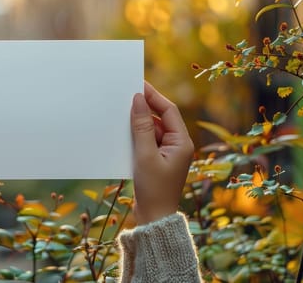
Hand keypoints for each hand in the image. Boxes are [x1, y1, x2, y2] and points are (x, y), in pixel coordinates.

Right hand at [130, 81, 193, 224]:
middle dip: (145, 107)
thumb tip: (138, 100)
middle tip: (126, 95)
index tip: (137, 85)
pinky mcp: (157, 161)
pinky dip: (136, 136)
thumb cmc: (153, 189)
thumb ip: (142, 126)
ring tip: (120, 113)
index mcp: (182, 142)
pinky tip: (122, 133)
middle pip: (161, 118)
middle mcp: (177, 145)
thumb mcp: (145, 155)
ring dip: (139, 122)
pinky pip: (147, 141)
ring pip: (152, 129)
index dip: (154, 96)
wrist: (154, 218)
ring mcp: (167, 153)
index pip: (169, 110)